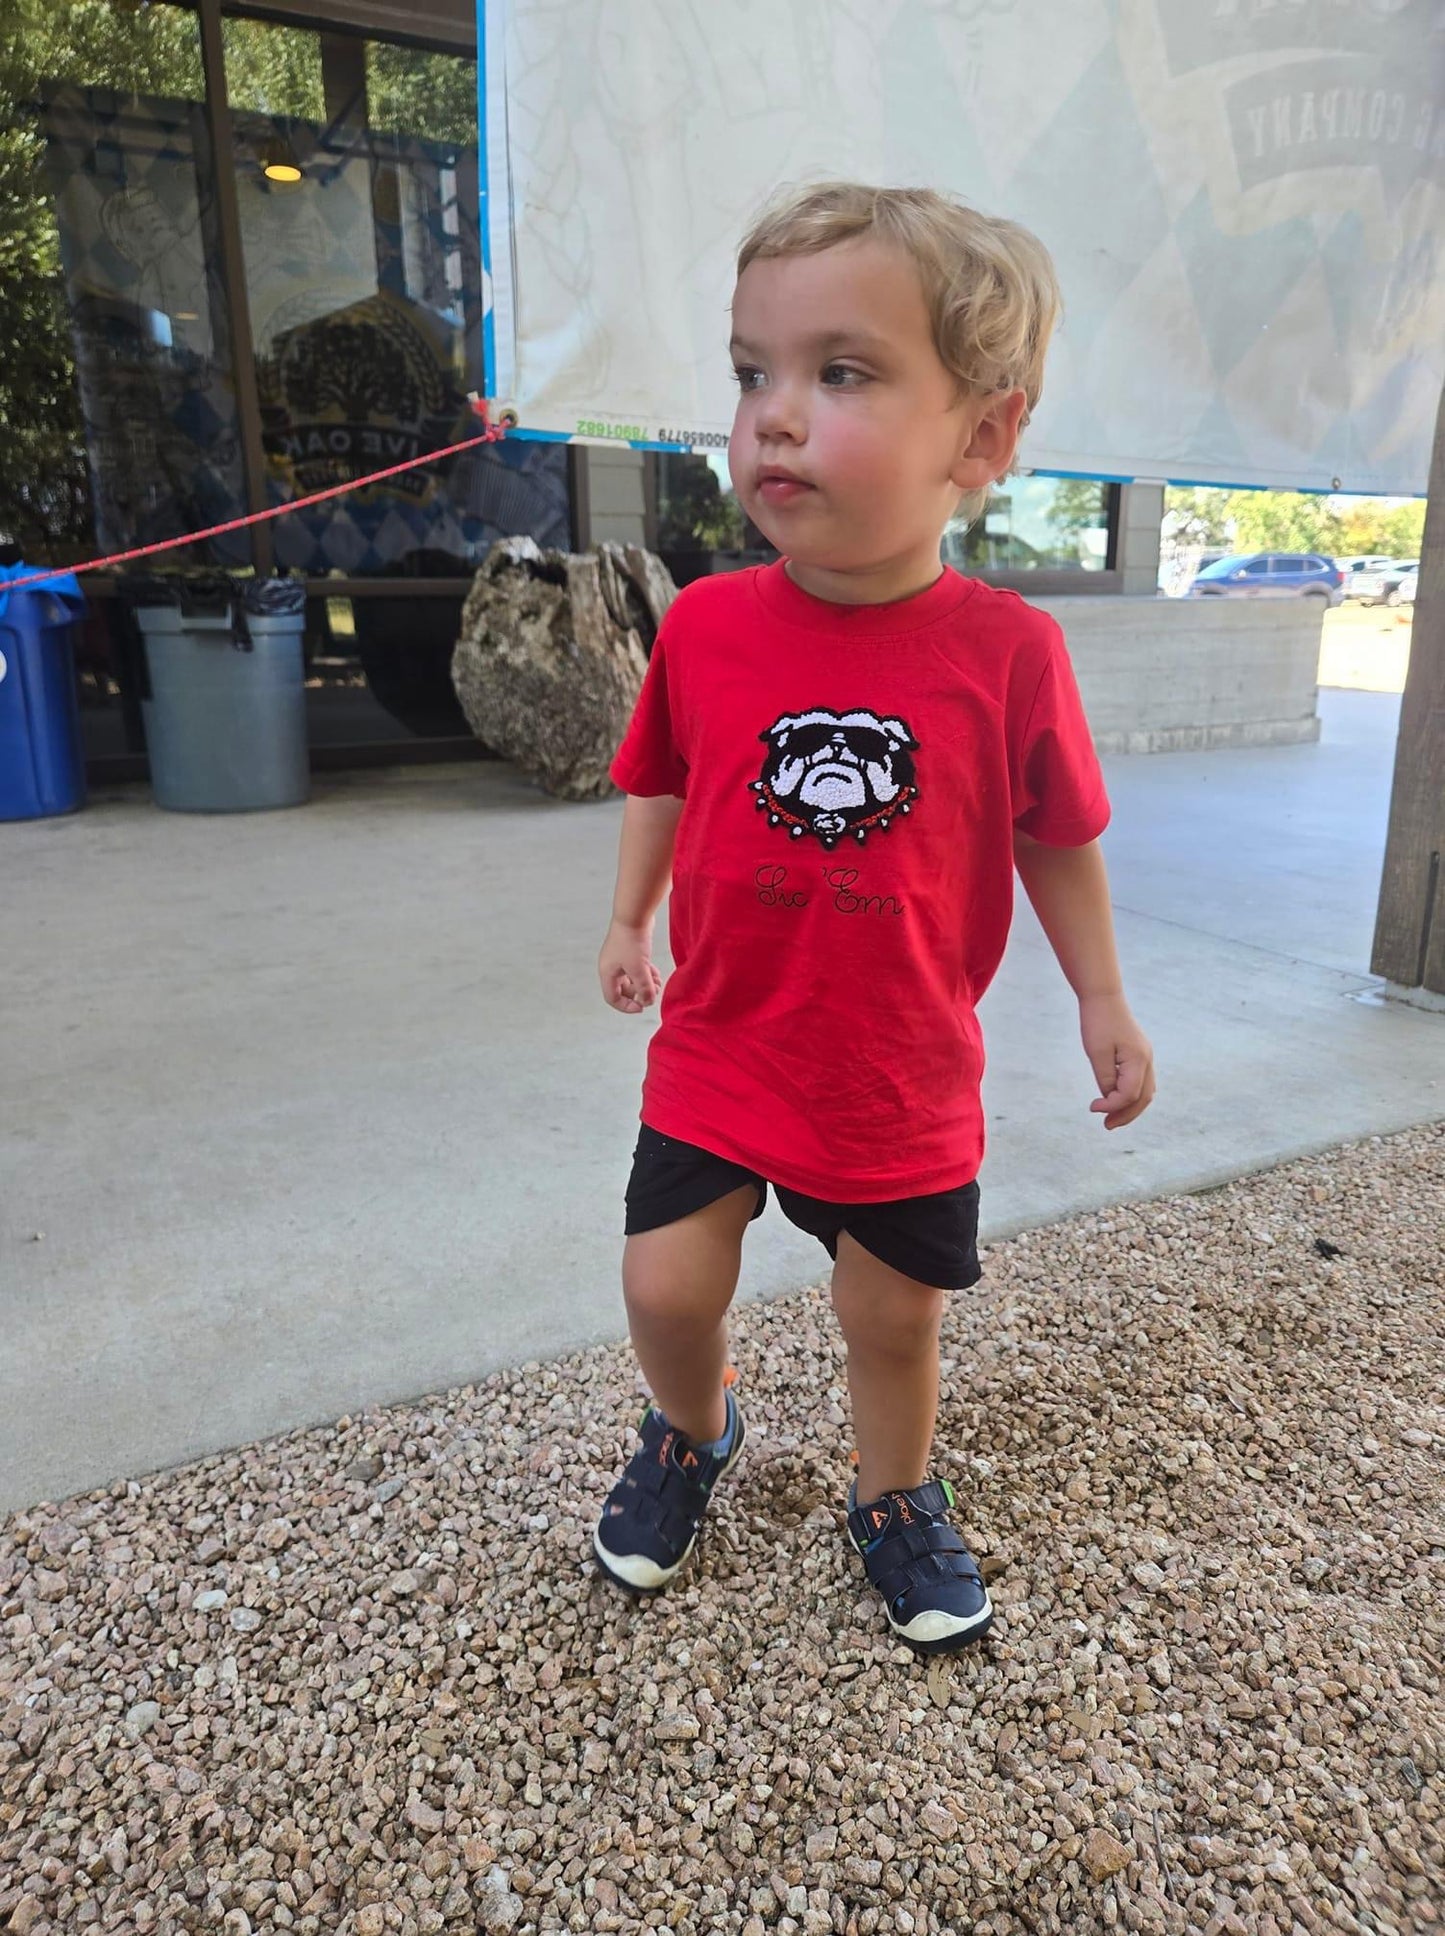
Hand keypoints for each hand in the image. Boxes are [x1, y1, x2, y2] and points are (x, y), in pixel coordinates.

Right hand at [599, 919, 663, 1013]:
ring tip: (658, 983)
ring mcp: (620, 958)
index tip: (642, 1006)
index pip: (613, 998)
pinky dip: (647, 974)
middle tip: (654, 992)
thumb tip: (647, 1002)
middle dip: (640, 993)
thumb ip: (644, 988)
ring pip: (633, 979)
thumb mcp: (639, 969)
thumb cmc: (631, 941)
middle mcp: (612, 967)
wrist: (634, 915)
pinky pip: (638, 969)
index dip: (627, 1006)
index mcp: (607, 973)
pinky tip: (656, 974)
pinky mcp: (630, 951)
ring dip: (646, 984)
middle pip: (624, 990)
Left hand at [1080, 992, 1154, 1129]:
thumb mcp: (1096, 1053)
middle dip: (1126, 1115)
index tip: (1092, 1107)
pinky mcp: (1139, 1054)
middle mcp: (1147, 1060)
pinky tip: (1115, 1100)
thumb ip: (1105, 1078)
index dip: (1111, 1106)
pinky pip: (1141, 1082)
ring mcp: (1145, 1057)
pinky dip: (1131, 1096)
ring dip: (1130, 1108)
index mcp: (1138, 1059)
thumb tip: (1109, 1098)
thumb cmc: (1097, 1022)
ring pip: (1146, 1092)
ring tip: (1111, 1119)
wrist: (1103, 996)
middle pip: (1144, 1098)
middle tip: (1106, 1126)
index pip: (1130, 1094)